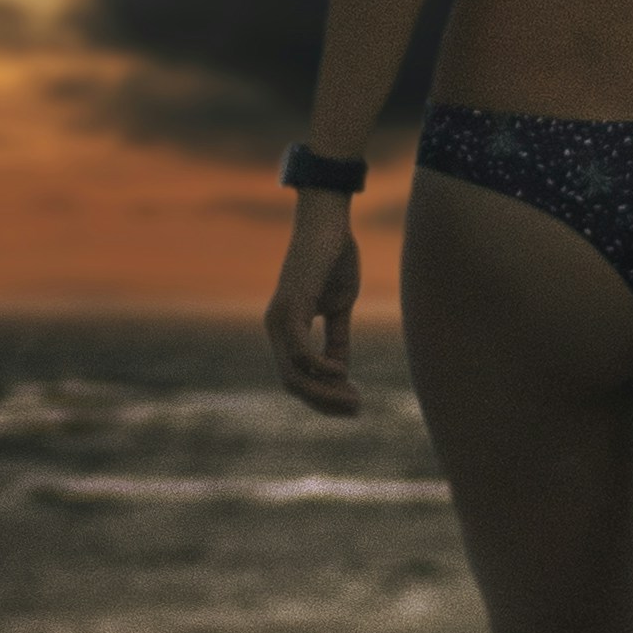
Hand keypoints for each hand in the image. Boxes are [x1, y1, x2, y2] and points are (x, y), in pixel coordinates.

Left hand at [263, 194, 362, 416]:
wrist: (329, 223)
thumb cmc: (334, 258)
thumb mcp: (339, 306)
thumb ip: (337, 338)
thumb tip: (341, 371)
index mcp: (285, 329)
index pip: (296, 377)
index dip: (323, 397)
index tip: (353, 404)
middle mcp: (275, 328)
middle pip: (293, 384)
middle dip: (325, 403)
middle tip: (356, 409)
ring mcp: (279, 319)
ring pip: (294, 374)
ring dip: (325, 392)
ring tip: (354, 398)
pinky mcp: (290, 307)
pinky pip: (300, 351)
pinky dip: (320, 366)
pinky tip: (341, 371)